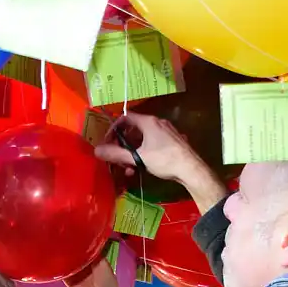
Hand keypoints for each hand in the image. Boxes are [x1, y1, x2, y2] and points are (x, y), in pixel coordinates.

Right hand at [95, 113, 226, 214]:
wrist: (191, 169)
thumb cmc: (164, 160)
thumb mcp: (138, 158)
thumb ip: (116, 154)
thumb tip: (97, 150)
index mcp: (149, 122)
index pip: (126, 117)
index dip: (114, 128)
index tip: (108, 142)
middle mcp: (158, 123)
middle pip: (134, 129)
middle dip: (123, 144)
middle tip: (117, 157)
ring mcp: (167, 132)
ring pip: (144, 139)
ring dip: (133, 152)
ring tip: (130, 168)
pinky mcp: (173, 142)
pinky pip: (153, 143)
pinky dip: (144, 153)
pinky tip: (144, 167)